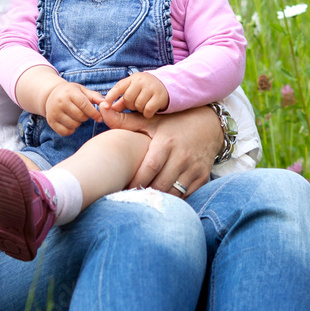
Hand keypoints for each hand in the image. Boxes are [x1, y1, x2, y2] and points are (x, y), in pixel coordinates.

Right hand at [45, 82, 103, 135]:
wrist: (51, 94)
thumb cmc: (71, 92)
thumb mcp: (82, 90)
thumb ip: (95, 96)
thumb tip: (106, 104)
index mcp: (70, 93)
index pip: (84, 105)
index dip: (94, 113)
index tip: (99, 118)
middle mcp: (60, 102)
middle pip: (80, 116)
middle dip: (86, 117)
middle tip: (84, 113)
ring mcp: (54, 112)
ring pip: (74, 125)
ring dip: (79, 123)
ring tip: (76, 116)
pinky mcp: (51, 122)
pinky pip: (65, 132)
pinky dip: (71, 130)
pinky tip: (71, 122)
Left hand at [101, 72, 168, 117]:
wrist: (166, 86)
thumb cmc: (144, 90)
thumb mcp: (133, 91)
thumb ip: (121, 100)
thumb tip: (107, 108)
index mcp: (132, 79)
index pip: (119, 87)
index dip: (110, 96)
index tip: (105, 105)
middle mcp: (141, 81)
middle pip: (128, 99)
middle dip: (130, 105)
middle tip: (136, 104)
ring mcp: (151, 88)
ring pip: (138, 105)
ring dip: (140, 109)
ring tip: (144, 104)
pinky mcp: (160, 96)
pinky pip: (148, 110)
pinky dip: (147, 113)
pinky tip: (150, 110)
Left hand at [101, 105, 221, 196]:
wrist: (208, 125)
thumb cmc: (172, 124)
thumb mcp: (151, 121)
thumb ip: (125, 120)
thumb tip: (102, 109)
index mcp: (166, 142)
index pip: (150, 167)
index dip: (136, 181)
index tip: (124, 189)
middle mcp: (182, 155)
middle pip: (160, 183)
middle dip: (145, 193)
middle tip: (131, 199)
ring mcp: (194, 167)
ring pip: (174, 192)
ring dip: (159, 199)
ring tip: (144, 201)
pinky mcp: (203, 176)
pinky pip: (187, 195)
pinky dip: (174, 200)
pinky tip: (162, 199)